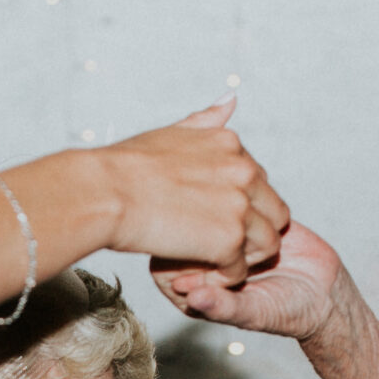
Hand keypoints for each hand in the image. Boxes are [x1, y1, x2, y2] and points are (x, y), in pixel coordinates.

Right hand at [98, 99, 287, 287]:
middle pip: (274, 213)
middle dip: (254, 233)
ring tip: (212, 264)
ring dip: (244, 259)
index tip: (212, 218)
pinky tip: (198, 273)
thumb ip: (206, 121)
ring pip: (267, 244)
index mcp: (231, 145)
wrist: (104, 192)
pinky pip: (240, 270)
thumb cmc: (125, 167)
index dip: (242, 205)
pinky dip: (222, 278)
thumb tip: (230, 101)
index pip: (259, 182)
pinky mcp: (229, 239)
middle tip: (220, 247)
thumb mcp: (172, 132)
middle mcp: (244, 171)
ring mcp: (239, 206)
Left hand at [155, 215, 351, 342]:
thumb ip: (222, 307)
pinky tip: (259, 210)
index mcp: (194, 286)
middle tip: (228, 239)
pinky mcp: (247, 216)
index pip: (163, 265)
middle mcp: (204, 258)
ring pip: (202, 212)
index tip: (203, 263)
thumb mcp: (254, 313)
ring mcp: (224, 235)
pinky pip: (232, 198)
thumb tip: (193, 298)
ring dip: (222, 210)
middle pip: (178, 233)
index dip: (176, 259)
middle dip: (197, 229)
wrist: (324, 293)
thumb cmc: (286, 312)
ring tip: (248, 228)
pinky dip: (243, 198)